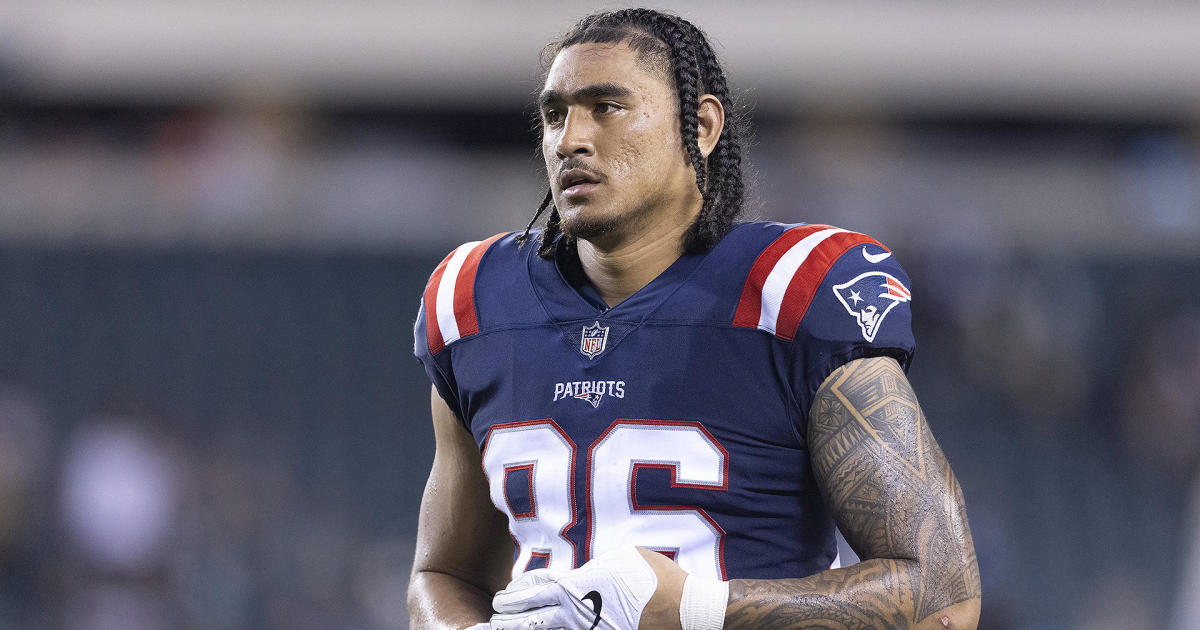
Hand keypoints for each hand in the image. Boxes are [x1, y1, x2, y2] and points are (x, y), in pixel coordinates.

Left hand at [488, 546, 660, 629]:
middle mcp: (576, 610)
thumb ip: (594, 566)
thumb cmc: (656, 578)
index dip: (517, 590)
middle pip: (530, 613)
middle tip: (494, 616)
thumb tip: (582, 574)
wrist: (683, 611)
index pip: (536, 585)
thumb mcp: (622, 558)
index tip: (505, 594)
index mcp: (578, 584)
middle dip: (508, 614)